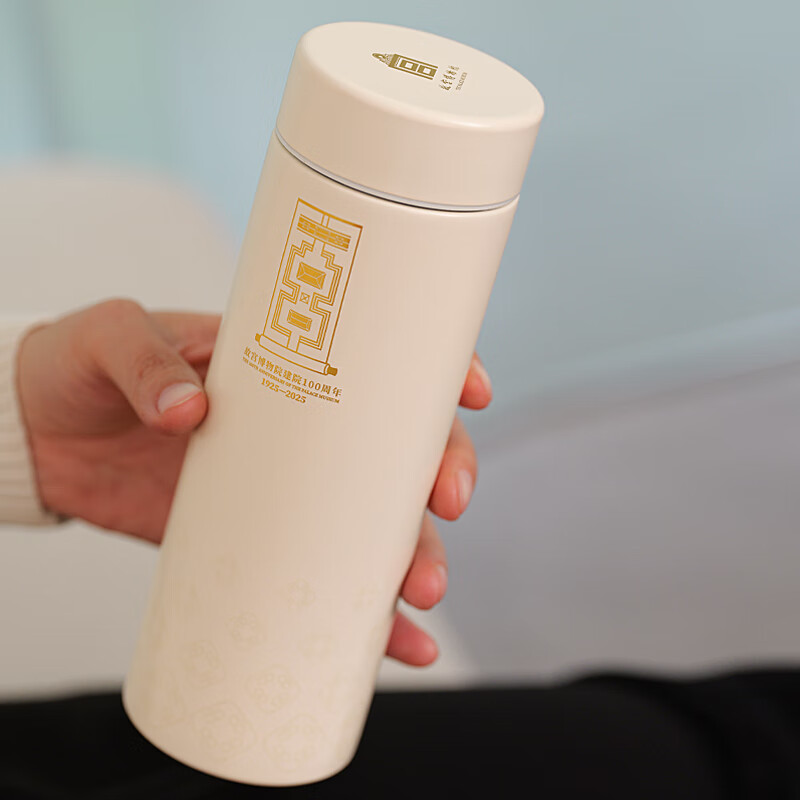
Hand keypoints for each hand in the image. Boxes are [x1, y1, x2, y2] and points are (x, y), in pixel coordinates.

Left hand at [16, 299, 492, 665]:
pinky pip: (325, 583)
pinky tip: (400, 645)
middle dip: (438, 482)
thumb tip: (190, 409)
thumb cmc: (86, 367)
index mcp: (286, 366)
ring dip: (415, 558)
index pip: (380, 363)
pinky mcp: (258, 544)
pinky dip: (368, 619)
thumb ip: (143, 362)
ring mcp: (286, 493)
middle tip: (443, 509)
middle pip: (398, 455)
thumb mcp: (110, 338)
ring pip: (377, 528)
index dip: (436, 377)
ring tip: (422, 592)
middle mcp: (303, 432)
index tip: (470, 395)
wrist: (42, 433)